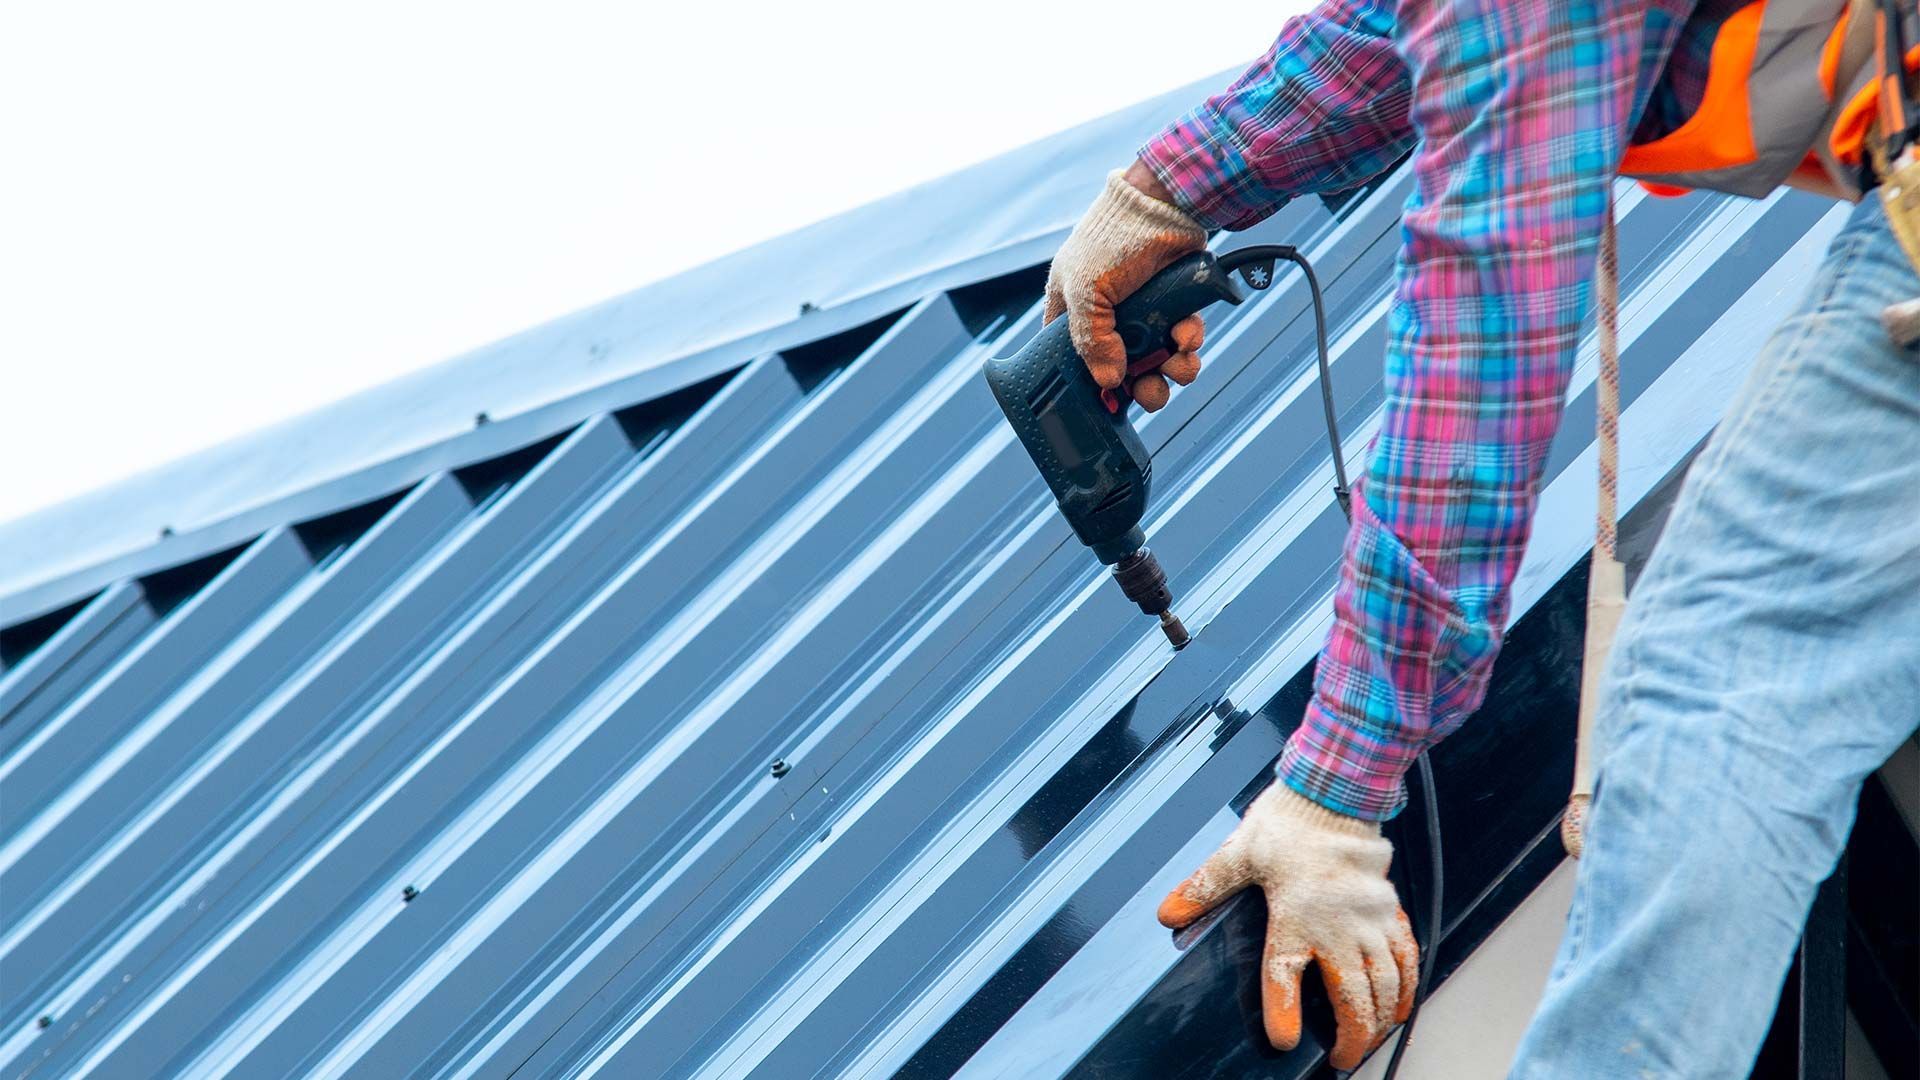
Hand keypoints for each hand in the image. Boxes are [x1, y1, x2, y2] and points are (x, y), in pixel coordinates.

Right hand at [1044, 162, 1207, 411]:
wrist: (1164, 206)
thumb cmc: (1112, 239)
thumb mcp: (1087, 291)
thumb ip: (1091, 339)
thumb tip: (1109, 382)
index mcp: (1072, 311)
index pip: (1073, 359)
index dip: (1090, 383)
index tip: (1109, 401)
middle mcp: (1107, 316)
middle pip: (1122, 370)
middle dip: (1142, 385)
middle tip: (1152, 392)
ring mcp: (1142, 312)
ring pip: (1157, 359)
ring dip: (1172, 369)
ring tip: (1181, 363)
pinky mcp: (1173, 306)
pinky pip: (1182, 338)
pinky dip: (1189, 341)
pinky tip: (1189, 334)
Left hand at [1157, 783, 1417, 1069]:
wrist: (1334, 793)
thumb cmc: (1288, 822)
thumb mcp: (1238, 854)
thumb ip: (1205, 887)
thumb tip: (1169, 911)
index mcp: (1295, 916)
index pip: (1285, 976)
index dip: (1284, 1012)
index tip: (1284, 1040)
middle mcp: (1338, 925)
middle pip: (1355, 996)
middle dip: (1353, 1036)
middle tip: (1345, 1058)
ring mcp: (1369, 919)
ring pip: (1387, 983)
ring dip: (1381, 1019)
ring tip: (1371, 1040)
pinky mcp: (1389, 909)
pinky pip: (1407, 955)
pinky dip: (1408, 985)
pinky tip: (1401, 1003)